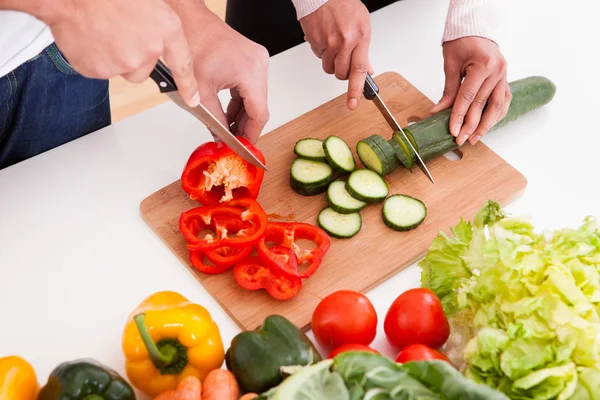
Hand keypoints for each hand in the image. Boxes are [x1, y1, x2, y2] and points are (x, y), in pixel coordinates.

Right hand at [39, 0, 198, 107]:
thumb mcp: (149, 1)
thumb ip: (158, 24)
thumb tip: (159, 39)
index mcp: (166, 29)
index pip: (183, 65)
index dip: (188, 86)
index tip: (192, 99)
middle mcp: (148, 50)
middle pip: (144, 70)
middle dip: (132, 56)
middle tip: (117, 31)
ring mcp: (123, 63)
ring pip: (122, 70)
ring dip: (114, 57)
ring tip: (102, 31)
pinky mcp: (99, 70)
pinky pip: (99, 70)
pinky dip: (93, 58)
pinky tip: (89, 36)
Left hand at [171, 4, 269, 143]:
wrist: (185, 20)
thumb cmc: (190, 44)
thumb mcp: (201, 93)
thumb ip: (214, 121)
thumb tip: (221, 139)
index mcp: (251, 71)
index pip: (259, 113)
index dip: (252, 135)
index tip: (245, 148)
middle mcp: (259, 64)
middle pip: (259, 106)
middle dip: (245, 126)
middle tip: (233, 143)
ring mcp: (257, 59)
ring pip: (255, 98)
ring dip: (241, 115)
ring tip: (227, 131)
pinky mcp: (250, 58)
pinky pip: (250, 87)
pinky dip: (239, 101)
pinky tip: (228, 114)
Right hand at [300, 0, 372, 109]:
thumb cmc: (344, 5)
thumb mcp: (362, 26)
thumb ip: (364, 51)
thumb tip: (368, 70)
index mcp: (360, 37)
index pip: (359, 70)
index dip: (356, 89)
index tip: (353, 103)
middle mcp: (344, 41)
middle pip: (341, 73)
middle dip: (342, 72)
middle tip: (344, 60)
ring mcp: (328, 42)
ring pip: (328, 68)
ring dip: (331, 62)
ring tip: (333, 45)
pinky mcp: (315, 41)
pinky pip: (319, 57)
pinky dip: (321, 51)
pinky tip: (325, 38)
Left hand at [432, 37, 510, 144]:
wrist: (474, 29)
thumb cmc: (462, 42)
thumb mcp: (450, 64)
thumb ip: (448, 90)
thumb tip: (439, 111)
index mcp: (483, 65)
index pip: (468, 98)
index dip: (459, 116)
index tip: (453, 130)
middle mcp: (497, 71)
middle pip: (482, 105)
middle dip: (471, 125)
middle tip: (461, 139)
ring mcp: (504, 75)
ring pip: (497, 106)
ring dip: (486, 125)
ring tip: (475, 138)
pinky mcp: (505, 79)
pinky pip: (503, 100)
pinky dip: (497, 115)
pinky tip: (489, 126)